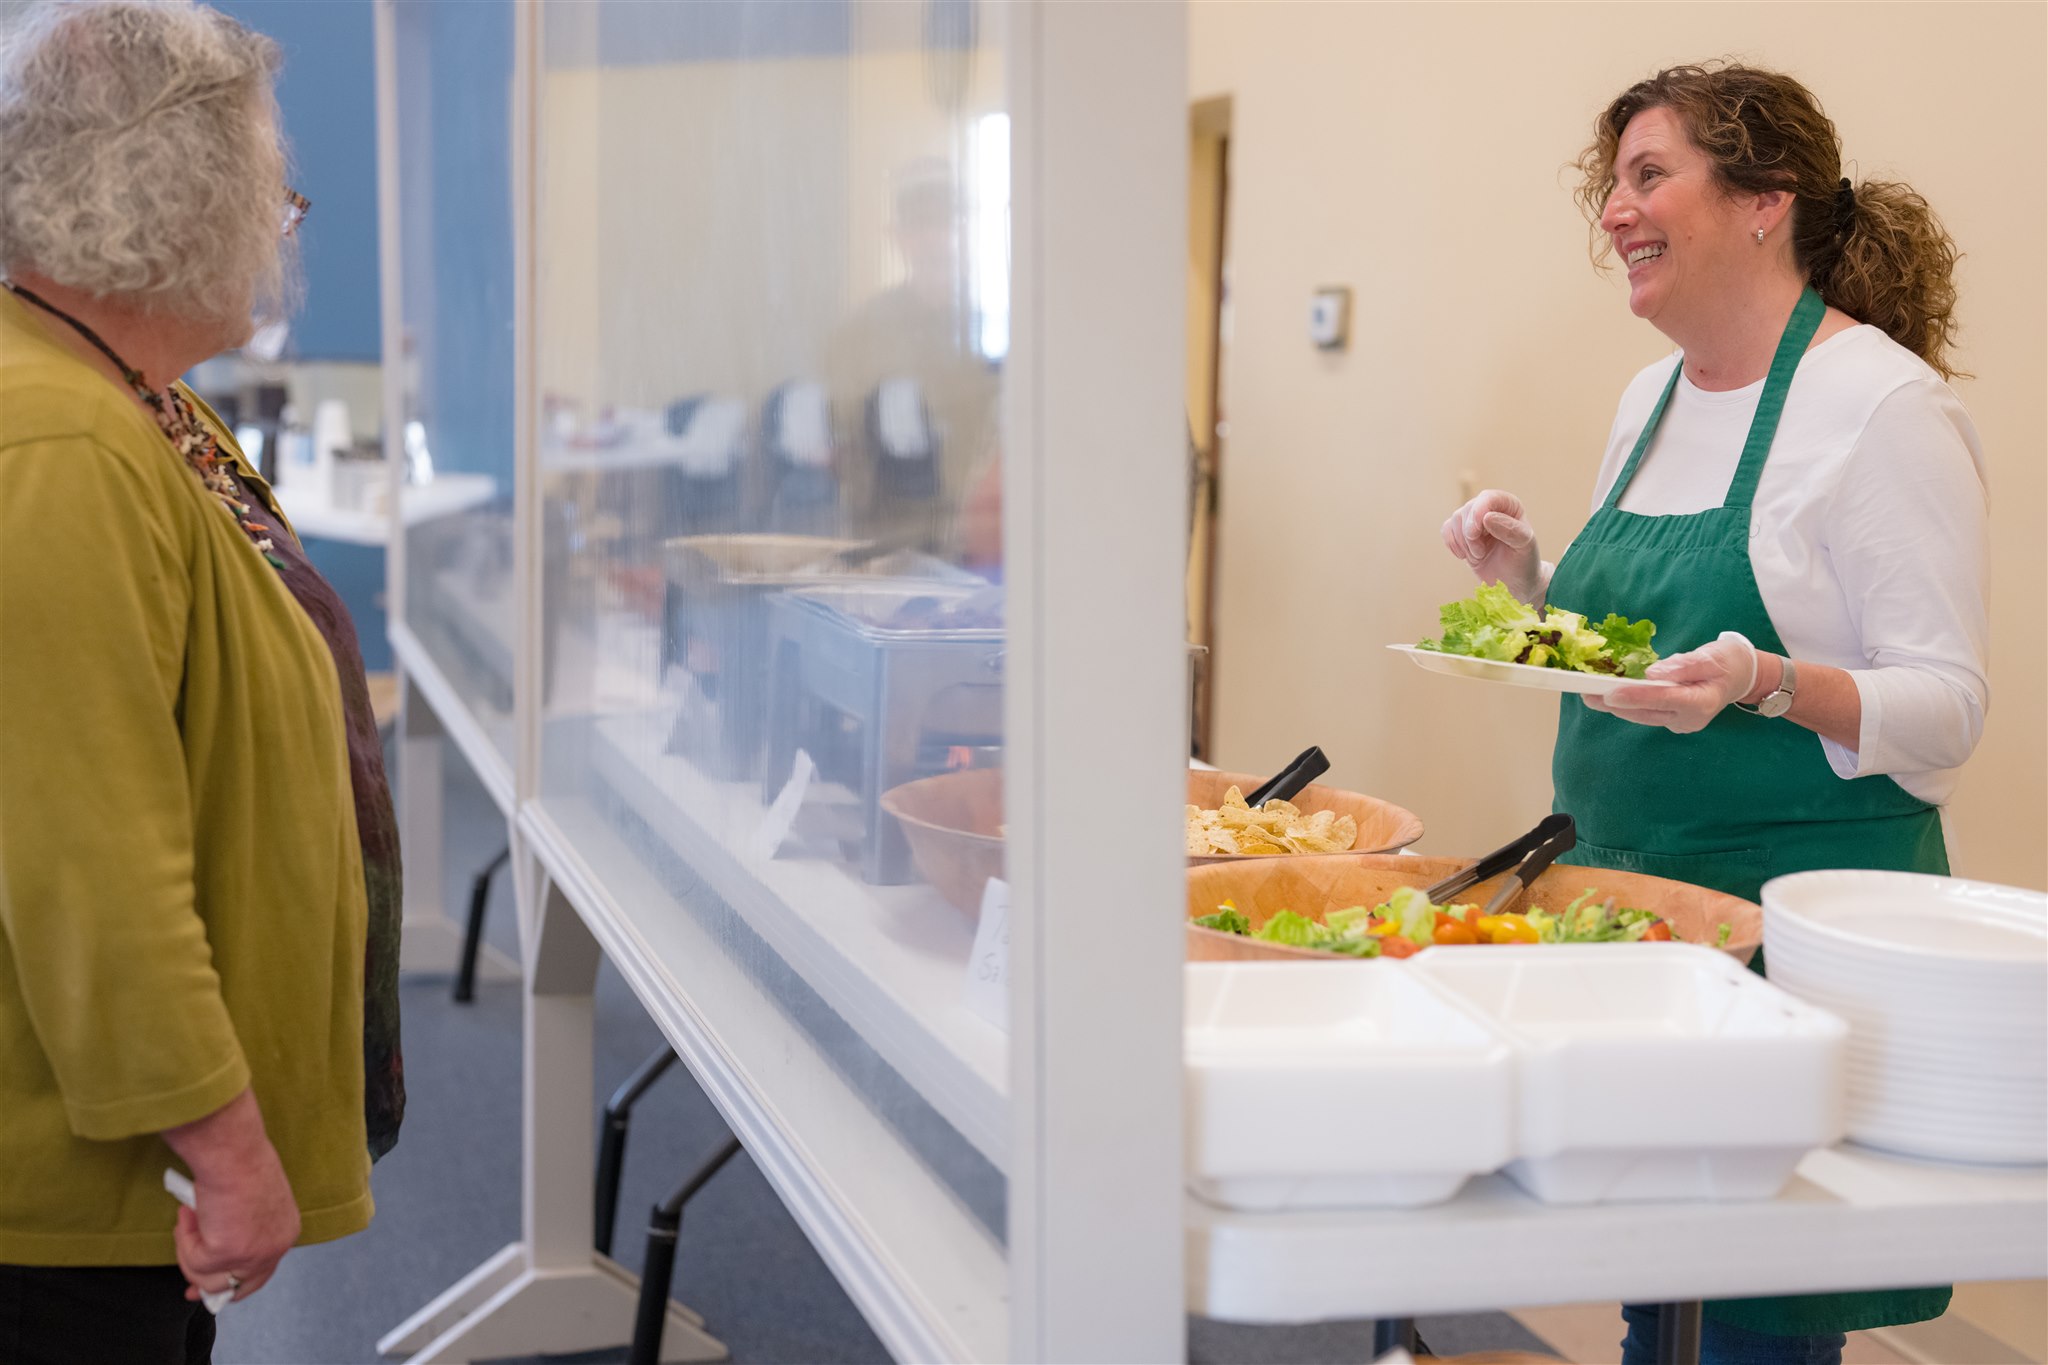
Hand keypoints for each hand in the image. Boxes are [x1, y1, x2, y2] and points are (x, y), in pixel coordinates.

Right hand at [161, 1090, 300, 1303]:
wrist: (232, 1150)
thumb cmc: (239, 1163)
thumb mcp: (248, 1203)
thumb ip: (237, 1229)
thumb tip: (212, 1251)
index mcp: (284, 1233)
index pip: (260, 1274)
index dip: (232, 1284)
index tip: (208, 1291)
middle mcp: (275, 1248)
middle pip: (238, 1288)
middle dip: (209, 1289)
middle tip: (189, 1289)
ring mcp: (253, 1254)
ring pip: (208, 1280)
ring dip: (189, 1253)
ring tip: (189, 1218)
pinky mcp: (227, 1253)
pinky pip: (193, 1261)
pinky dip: (183, 1238)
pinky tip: (189, 1212)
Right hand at [1441, 489, 1543, 604]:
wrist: (1514, 583)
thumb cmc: (1523, 562)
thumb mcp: (1524, 546)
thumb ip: (1510, 530)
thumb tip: (1487, 517)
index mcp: (1509, 506)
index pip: (1488, 498)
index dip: (1478, 511)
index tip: (1474, 532)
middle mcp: (1490, 509)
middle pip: (1468, 509)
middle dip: (1470, 535)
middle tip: (1481, 554)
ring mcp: (1474, 521)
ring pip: (1455, 520)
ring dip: (1463, 543)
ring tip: (1479, 556)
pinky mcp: (1461, 533)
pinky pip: (1446, 530)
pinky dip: (1452, 544)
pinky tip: (1464, 556)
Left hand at [1583, 631, 1758, 733]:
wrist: (1742, 677)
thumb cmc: (1728, 662)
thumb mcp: (1711, 656)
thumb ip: (1683, 665)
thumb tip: (1654, 672)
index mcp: (1702, 702)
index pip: (1663, 698)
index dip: (1636, 696)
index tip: (1610, 693)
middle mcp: (1689, 719)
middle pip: (1647, 711)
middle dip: (1615, 703)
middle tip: (1586, 694)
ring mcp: (1680, 722)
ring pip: (1643, 716)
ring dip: (1616, 706)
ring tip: (1588, 696)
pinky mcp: (1673, 719)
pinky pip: (1646, 714)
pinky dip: (1627, 705)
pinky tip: (1608, 696)